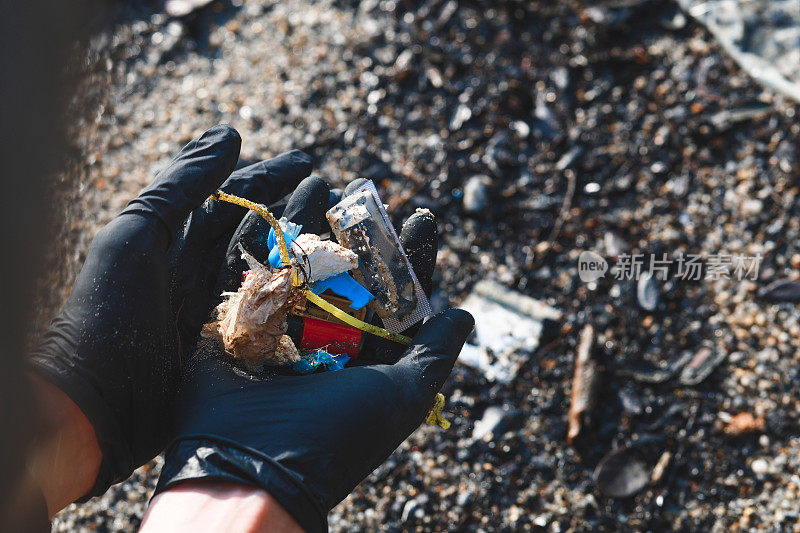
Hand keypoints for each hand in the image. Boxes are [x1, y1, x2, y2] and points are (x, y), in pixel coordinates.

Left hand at [29, 124, 313, 507]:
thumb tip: (231, 132)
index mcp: (177, 244)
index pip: (233, 201)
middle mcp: (202, 277)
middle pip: (261, 237)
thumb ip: (181, 185)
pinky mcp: (235, 357)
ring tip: (351, 243)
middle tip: (341, 200)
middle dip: (301, 215)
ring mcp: (220, 318)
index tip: (311, 165)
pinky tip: (339, 300)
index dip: (271, 178)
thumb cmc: (107, 314)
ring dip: (312, 260)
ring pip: (275, 279)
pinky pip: (279, 326)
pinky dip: (309, 311)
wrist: (92, 407)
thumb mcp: (138, 236)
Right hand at [147, 177, 473, 531]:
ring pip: (300, 263)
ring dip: (310, 222)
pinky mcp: (239, 323)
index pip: (397, 294)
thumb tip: (466, 312)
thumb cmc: (339, 435)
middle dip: (358, 230)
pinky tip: (275, 202)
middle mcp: (326, 338)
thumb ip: (436, 354)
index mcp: (367, 353)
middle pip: (347, 271)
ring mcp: (281, 328)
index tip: (423, 216)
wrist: (253, 466)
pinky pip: (252, 269)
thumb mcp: (404, 395)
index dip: (412, 255)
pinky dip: (262, 236)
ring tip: (322, 183)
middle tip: (367, 190)